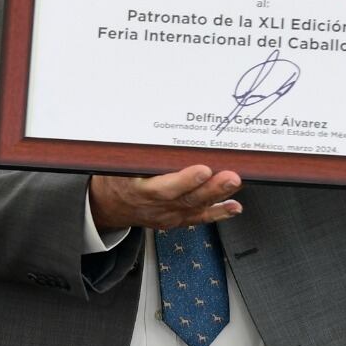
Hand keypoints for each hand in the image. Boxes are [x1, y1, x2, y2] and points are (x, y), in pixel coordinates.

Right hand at [89, 165, 242, 230]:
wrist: (109, 206)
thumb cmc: (117, 179)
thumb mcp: (120, 164)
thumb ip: (140, 153)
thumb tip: (160, 126)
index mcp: (138, 189)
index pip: (163, 187)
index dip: (185, 180)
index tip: (203, 168)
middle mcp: (155, 205)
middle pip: (187, 198)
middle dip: (212, 187)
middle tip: (231, 176)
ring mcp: (168, 215)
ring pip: (196, 207)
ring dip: (219, 196)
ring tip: (235, 183)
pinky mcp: (176, 219)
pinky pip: (200, 218)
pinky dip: (219, 212)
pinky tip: (234, 206)